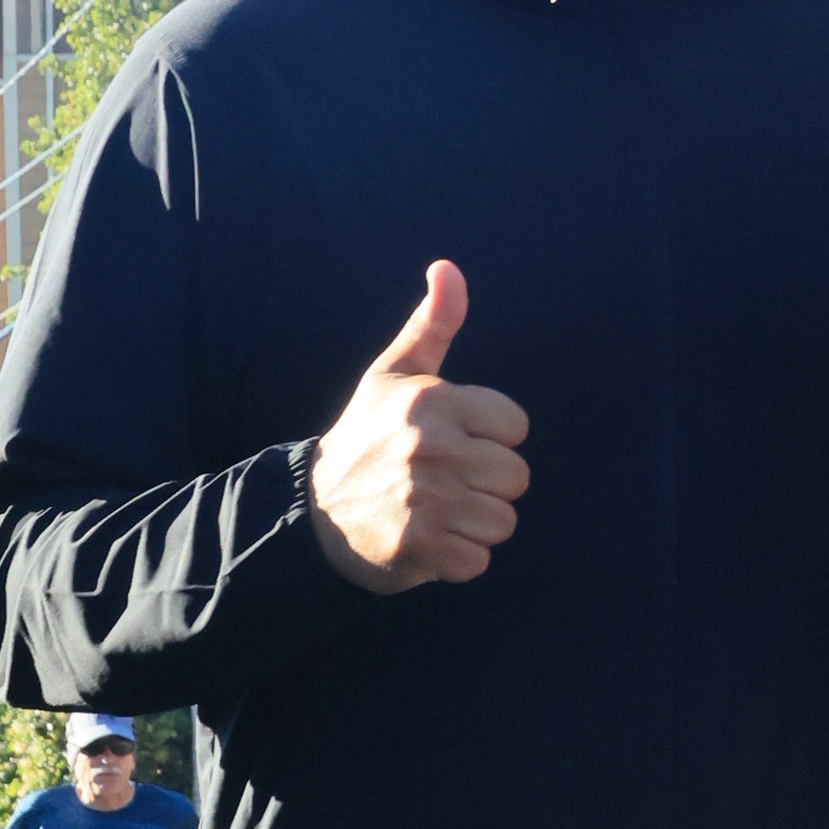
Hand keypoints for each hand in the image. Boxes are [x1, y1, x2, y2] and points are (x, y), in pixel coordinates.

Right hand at [308, 261, 528, 592]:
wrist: (313, 511)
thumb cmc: (365, 436)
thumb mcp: (394, 374)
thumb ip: (432, 323)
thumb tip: (448, 268)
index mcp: (433, 401)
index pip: (515, 427)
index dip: (490, 439)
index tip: (453, 442)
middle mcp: (431, 446)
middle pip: (515, 477)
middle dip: (485, 486)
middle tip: (442, 483)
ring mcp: (426, 499)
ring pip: (502, 521)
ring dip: (473, 525)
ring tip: (435, 512)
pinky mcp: (420, 546)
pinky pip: (478, 560)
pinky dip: (457, 560)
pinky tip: (427, 541)